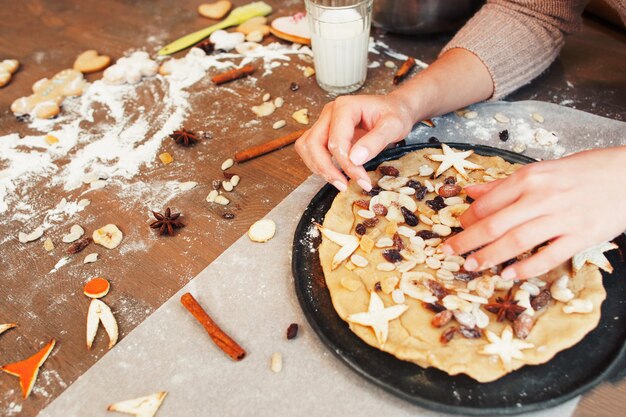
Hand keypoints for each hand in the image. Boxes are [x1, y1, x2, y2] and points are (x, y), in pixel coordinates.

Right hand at [294, 93, 414, 191]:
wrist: (395, 109)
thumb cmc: (395, 114)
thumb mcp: (393, 126)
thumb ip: (375, 141)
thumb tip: (355, 159)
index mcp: (345, 107)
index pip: (336, 141)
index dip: (347, 165)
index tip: (364, 181)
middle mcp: (330, 113)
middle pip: (313, 143)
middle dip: (326, 168)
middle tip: (344, 186)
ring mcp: (325, 122)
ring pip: (307, 147)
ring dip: (318, 168)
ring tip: (340, 182)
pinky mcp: (325, 133)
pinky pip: (311, 150)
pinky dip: (319, 165)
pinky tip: (336, 174)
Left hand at [441, 147, 625, 279]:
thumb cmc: (584, 171)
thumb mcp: (541, 170)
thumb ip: (504, 185)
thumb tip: (470, 192)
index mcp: (529, 178)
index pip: (487, 202)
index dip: (467, 219)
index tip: (457, 229)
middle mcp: (541, 197)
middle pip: (494, 224)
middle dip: (467, 241)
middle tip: (449, 252)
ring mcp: (561, 218)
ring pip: (515, 241)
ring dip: (489, 256)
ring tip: (471, 266)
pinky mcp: (580, 236)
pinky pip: (548, 256)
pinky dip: (526, 268)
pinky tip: (509, 275)